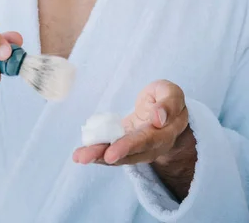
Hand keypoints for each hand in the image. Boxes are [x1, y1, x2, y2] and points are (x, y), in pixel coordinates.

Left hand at [73, 80, 196, 198]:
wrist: (164, 112)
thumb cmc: (166, 98)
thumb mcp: (171, 93)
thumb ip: (168, 103)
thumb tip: (158, 118)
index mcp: (166, 131)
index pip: (148, 140)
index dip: (130, 146)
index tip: (111, 152)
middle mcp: (151, 146)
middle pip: (131, 153)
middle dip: (110, 155)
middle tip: (89, 158)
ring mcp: (137, 148)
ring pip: (119, 156)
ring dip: (99, 156)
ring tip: (80, 157)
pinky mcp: (124, 145)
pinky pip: (112, 151)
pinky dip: (96, 153)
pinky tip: (79, 154)